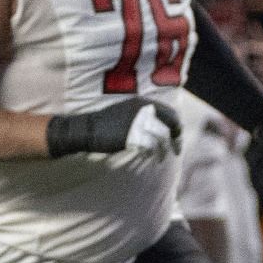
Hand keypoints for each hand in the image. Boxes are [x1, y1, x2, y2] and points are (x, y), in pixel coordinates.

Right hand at [46, 98, 179, 156]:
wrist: (85, 129)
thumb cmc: (107, 124)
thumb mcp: (129, 113)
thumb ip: (147, 116)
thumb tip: (167, 129)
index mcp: (143, 103)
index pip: (171, 113)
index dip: (177, 127)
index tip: (177, 138)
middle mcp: (143, 109)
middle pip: (171, 124)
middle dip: (176, 139)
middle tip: (176, 151)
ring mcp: (137, 121)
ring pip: (162, 137)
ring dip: (164, 150)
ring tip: (160, 159)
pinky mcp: (131, 134)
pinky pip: (150, 146)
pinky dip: (152, 154)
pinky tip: (149, 158)